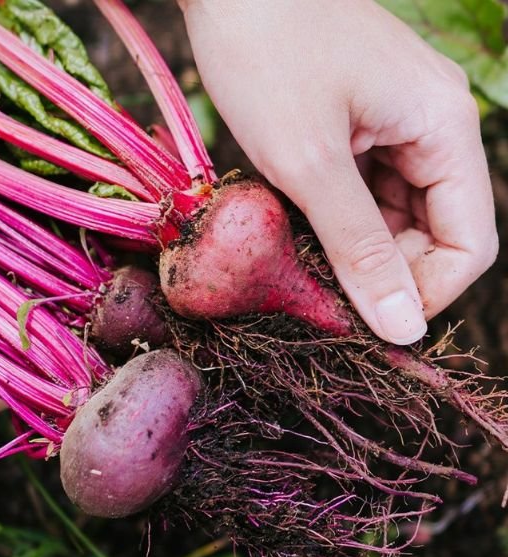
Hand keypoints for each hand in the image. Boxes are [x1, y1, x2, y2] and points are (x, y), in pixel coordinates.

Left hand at [180, 0, 495, 344]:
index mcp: (445, 128)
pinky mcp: (351, 118)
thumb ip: (359, 246)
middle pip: (430, 231)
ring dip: (347, 247)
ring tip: (293, 263)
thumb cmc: (266, 54)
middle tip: (314, 298)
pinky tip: (286, 227)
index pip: (468, 244)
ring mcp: (391, 119)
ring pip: (389, 213)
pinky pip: (357, 186)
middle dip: (380, 272)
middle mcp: (431, 125)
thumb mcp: (308, 162)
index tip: (362, 324)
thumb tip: (404, 326)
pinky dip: (326, 215)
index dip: (422, 294)